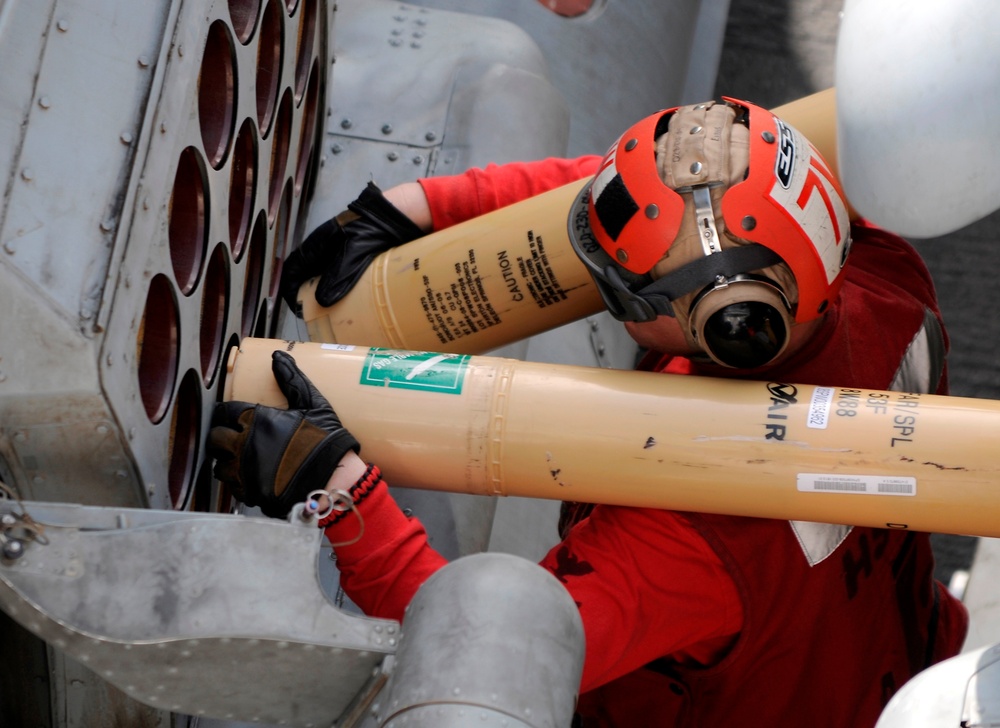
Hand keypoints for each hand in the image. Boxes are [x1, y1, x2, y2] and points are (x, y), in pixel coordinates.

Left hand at [208, 350, 359, 517]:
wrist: (333, 480)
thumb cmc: (324, 440)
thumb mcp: (313, 404)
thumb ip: (292, 380)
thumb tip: (278, 356)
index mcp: (254, 419)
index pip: (223, 412)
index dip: (226, 414)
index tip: (231, 416)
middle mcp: (242, 444)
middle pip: (214, 438)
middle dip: (221, 436)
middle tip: (233, 437)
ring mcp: (243, 471)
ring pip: (219, 465)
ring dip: (227, 461)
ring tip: (241, 459)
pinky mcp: (248, 493)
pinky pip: (232, 487)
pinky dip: (239, 482)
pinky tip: (253, 477)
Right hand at [279, 182, 424, 313]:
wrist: (398, 215)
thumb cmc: (372, 228)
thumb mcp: (353, 252)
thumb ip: (338, 275)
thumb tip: (322, 302)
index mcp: (317, 244)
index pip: (294, 268)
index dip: (290, 289)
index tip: (297, 309)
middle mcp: (325, 250)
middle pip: (308, 275)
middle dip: (307, 296)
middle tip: (316, 316)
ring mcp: (340, 253)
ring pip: (325, 277)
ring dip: (326, 294)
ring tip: (333, 314)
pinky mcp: (355, 257)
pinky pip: (343, 276)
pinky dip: (342, 290)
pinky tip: (351, 302)